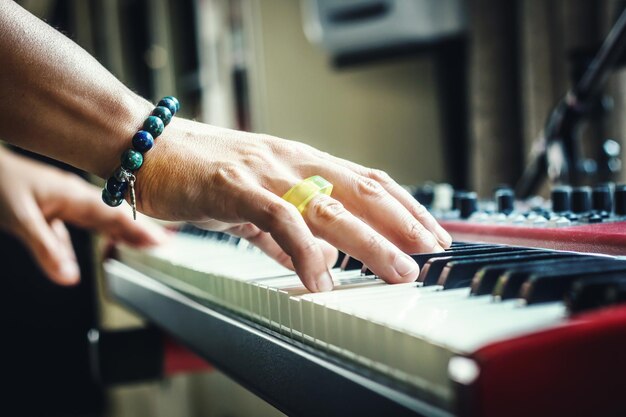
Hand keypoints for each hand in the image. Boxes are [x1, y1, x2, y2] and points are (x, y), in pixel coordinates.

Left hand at [0, 149, 164, 284]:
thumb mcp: (20, 219)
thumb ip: (47, 248)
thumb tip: (70, 278)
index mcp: (74, 196)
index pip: (115, 216)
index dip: (140, 230)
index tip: (163, 243)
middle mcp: (74, 196)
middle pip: (115, 216)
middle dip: (139, 230)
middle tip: (165, 245)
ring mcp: (64, 199)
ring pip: (100, 218)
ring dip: (120, 232)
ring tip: (141, 245)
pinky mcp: (53, 205)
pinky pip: (80, 222)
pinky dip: (91, 235)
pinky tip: (86, 250)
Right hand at [135, 119, 451, 291]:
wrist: (150, 148)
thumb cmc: (203, 174)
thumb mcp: (256, 204)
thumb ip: (287, 235)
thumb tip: (318, 262)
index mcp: (302, 163)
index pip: (366, 181)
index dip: (403, 206)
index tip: (430, 232)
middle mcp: (293, 163)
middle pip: (361, 192)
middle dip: (403, 223)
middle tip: (433, 251)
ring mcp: (267, 173)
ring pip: (330, 207)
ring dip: (370, 242)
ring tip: (398, 270)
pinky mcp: (236, 187)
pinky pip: (280, 220)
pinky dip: (304, 251)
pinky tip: (322, 279)